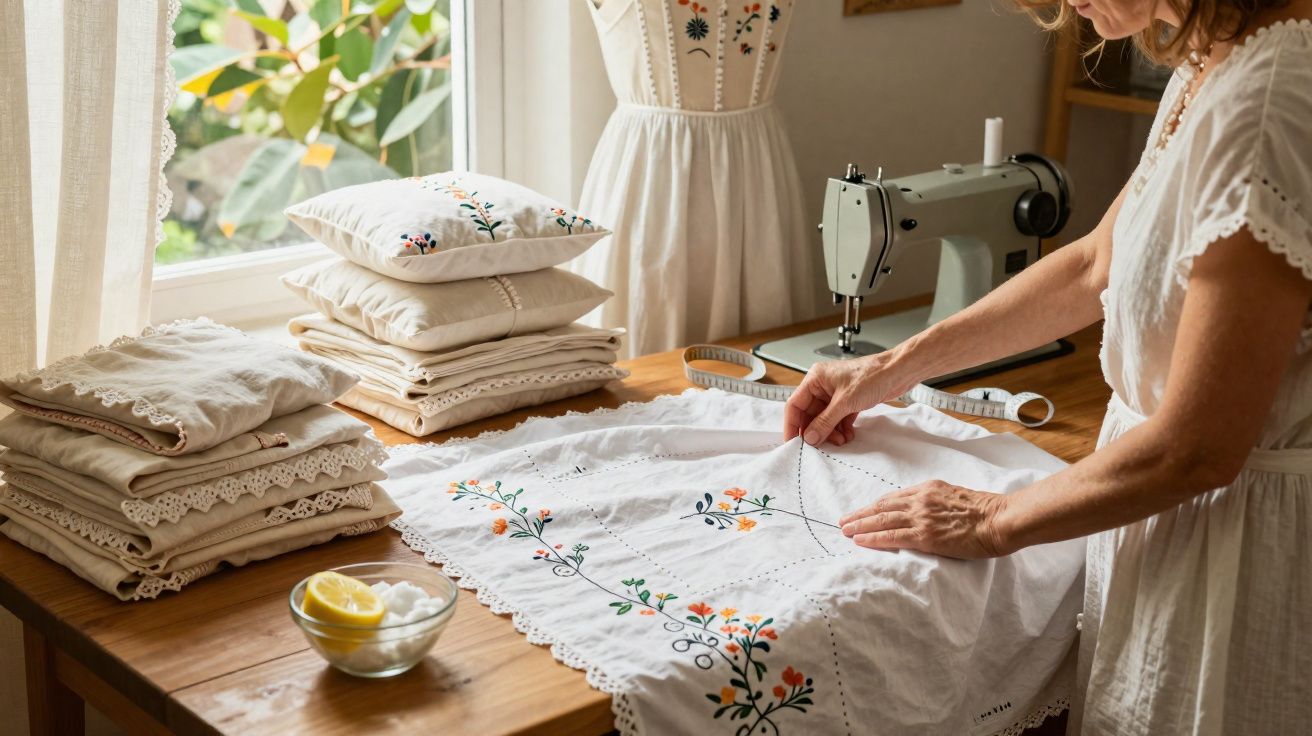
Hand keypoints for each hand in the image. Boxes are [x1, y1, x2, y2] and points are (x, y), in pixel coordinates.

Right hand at [783, 353, 917, 446]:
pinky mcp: (849, 400)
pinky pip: (838, 418)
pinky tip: (847, 435)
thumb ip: (825, 421)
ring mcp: (836, 394)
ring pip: (824, 418)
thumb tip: (810, 438)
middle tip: (819, 446)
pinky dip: (841, 428)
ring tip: (840, 440)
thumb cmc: (873, 376)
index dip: (792, 425)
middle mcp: (822, 386)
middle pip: (810, 414)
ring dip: (830, 432)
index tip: (792, 443)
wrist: (899, 372)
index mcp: (815, 379)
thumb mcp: (845, 402)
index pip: (795, 405)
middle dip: (815, 431)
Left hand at [838, 481, 1011, 558]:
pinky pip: (892, 537)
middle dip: (860, 515)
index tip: (862, 511)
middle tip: (843, 521)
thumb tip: (921, 510)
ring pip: (882, 521)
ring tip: (845, 531)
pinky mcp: (925, 536)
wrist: (1000, 519)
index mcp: (928, 489)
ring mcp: (922, 517)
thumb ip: (934, 501)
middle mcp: (920, 500)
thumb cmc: (985, 510)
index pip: (893, 498)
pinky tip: (860, 541)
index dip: (874, 506)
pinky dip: (873, 538)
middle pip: (882, 507)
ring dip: (860, 526)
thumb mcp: (954, 495)